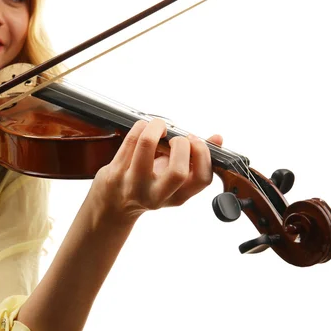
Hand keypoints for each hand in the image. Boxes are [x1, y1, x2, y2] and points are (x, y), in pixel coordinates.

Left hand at [89, 119, 222, 222]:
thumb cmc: (148, 186)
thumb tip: (218, 138)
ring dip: (155, 126)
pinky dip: (141, 126)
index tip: (195, 141)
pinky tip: (144, 128)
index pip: (202, 179)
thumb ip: (195, 159)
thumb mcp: (173, 179)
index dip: (203, 155)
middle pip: (177, 171)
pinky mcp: (114, 173)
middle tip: (175, 139)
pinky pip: (130, 140)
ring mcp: (133, 185)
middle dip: (181, 144)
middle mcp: (156, 195)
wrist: (113, 204)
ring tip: (159, 126)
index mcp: (177, 196)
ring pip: (146, 145)